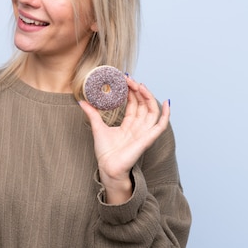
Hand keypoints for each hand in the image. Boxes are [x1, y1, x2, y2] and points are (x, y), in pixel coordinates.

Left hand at [79, 77, 169, 203]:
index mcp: (128, 125)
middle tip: (130, 80)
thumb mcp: (97, 128)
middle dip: (138, 91)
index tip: (125, 80)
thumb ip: (92, 114)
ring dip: (148, 97)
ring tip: (141, 85)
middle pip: (143, 105)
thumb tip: (82, 101)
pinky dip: (166, 114)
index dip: (131, 92)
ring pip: (151, 111)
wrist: (108, 168)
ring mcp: (144, 133)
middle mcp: (138, 128)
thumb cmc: (105, 152)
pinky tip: (166, 103)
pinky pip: (161, 125)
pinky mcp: (148, 139)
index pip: (133, 104)